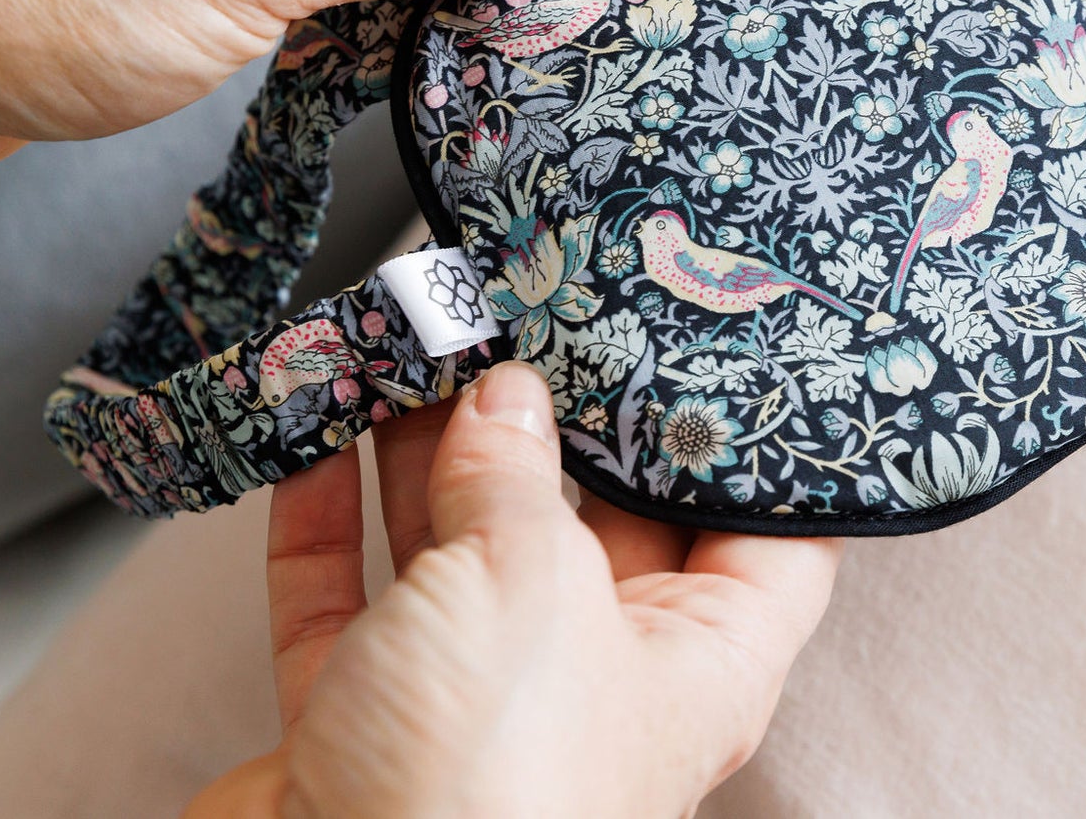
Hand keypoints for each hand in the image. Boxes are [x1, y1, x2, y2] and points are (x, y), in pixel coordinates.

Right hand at [182, 362, 842, 818]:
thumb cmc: (481, 784)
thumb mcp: (527, 578)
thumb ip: (514, 472)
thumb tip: (505, 400)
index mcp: (697, 659)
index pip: (767, 534)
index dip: (747, 442)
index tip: (714, 344)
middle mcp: (597, 679)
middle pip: (593, 520)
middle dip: (551, 420)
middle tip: (521, 314)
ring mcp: (479, 699)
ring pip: (461, 547)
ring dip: (424, 449)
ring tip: (410, 345)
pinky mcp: (366, 717)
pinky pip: (354, 596)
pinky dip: (330, 516)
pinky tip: (319, 431)